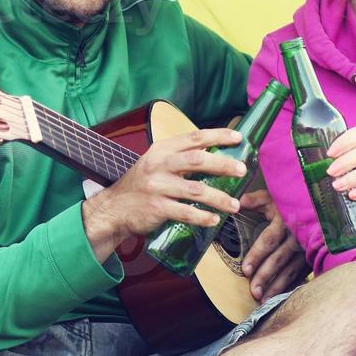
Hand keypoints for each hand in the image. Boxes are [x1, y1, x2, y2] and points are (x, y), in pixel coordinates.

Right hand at [82, 128, 246, 262]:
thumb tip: (214, 156)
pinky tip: (214, 220)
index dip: (218, 135)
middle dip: (223, 164)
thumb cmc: (139, 185)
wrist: (113, 209)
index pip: (194, 138)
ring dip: (219, 198)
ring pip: (195, 190)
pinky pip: (185, 213)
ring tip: (235, 205)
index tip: (238, 138)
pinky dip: (202, 217)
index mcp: (161, 150)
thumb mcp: (155, 163)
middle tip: (242, 170)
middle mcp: (159, 165)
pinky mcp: (156, 208)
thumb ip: (179, 158)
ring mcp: (157, 187)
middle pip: (198, 160)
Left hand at [236, 188, 307, 301]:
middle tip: (253, 292)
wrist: (326, 202)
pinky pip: (302, 274)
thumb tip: (236, 203)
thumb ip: (255, 200)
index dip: (257, 255)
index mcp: (285, 220)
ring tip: (264, 300)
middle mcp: (297, 236)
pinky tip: (283, 298)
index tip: (245, 269)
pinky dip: (292, 286)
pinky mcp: (314, 256)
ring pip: (291, 270)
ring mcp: (307, 248)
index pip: (269, 240)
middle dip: (265, 276)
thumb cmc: (296, 199)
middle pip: (279, 259)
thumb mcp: (276, 195)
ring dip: (277, 286)